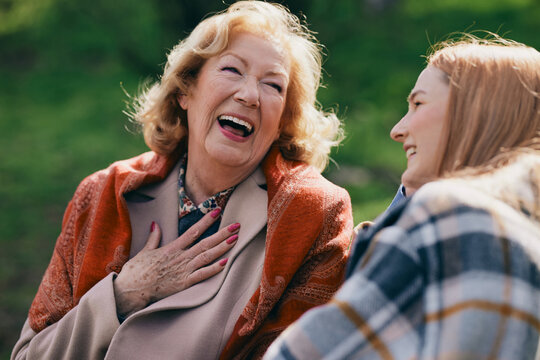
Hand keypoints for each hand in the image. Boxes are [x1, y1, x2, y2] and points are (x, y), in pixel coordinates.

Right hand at [113, 208, 239, 317]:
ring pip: (207, 256)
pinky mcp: (183, 283)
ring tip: (235, 239)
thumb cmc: (136, 272)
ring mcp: (183, 270)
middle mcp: (181, 257)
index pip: (193, 231)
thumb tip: (155, 223)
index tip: (217, 211)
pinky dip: (214, 269)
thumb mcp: (144, 251)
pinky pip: (202, 275)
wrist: (131, 290)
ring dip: (222, 247)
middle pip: (205, 242)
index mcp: (172, 248)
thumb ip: (153, 238)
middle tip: (237, 225)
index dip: (206, 221)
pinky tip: (225, 263)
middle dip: (222, 233)